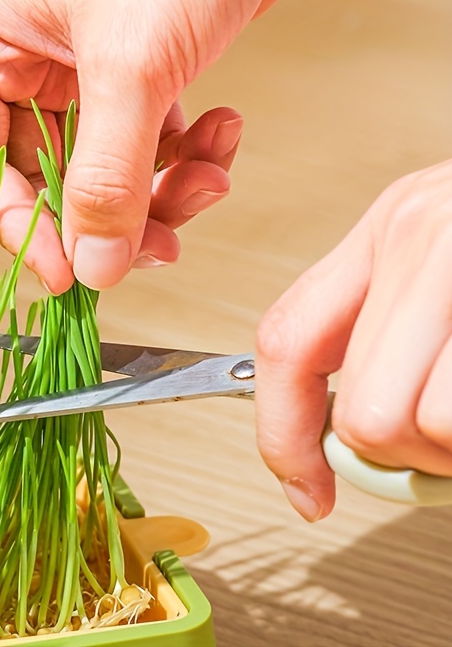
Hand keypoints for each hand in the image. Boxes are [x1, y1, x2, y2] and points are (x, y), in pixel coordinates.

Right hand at [0, 0, 385, 292]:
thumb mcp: (134, 65)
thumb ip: (108, 178)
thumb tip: (93, 267)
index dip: (7, 224)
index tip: (63, 272)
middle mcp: (19, 56)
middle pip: (34, 179)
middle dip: (100, 216)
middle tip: (152, 244)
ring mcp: (75, 68)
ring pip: (94, 174)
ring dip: (154, 194)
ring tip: (207, 181)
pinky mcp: (128, 75)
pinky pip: (139, 149)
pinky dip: (181, 160)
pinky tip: (220, 136)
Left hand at [256, 160, 451, 520]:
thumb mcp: (442, 248)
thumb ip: (388, 333)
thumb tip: (345, 445)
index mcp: (390, 229)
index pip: (287, 339)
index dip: (283, 431)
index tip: (308, 489)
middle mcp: (430, 238)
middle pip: (366, 414)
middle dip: (409, 453)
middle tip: (447, 437)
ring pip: (435, 427)